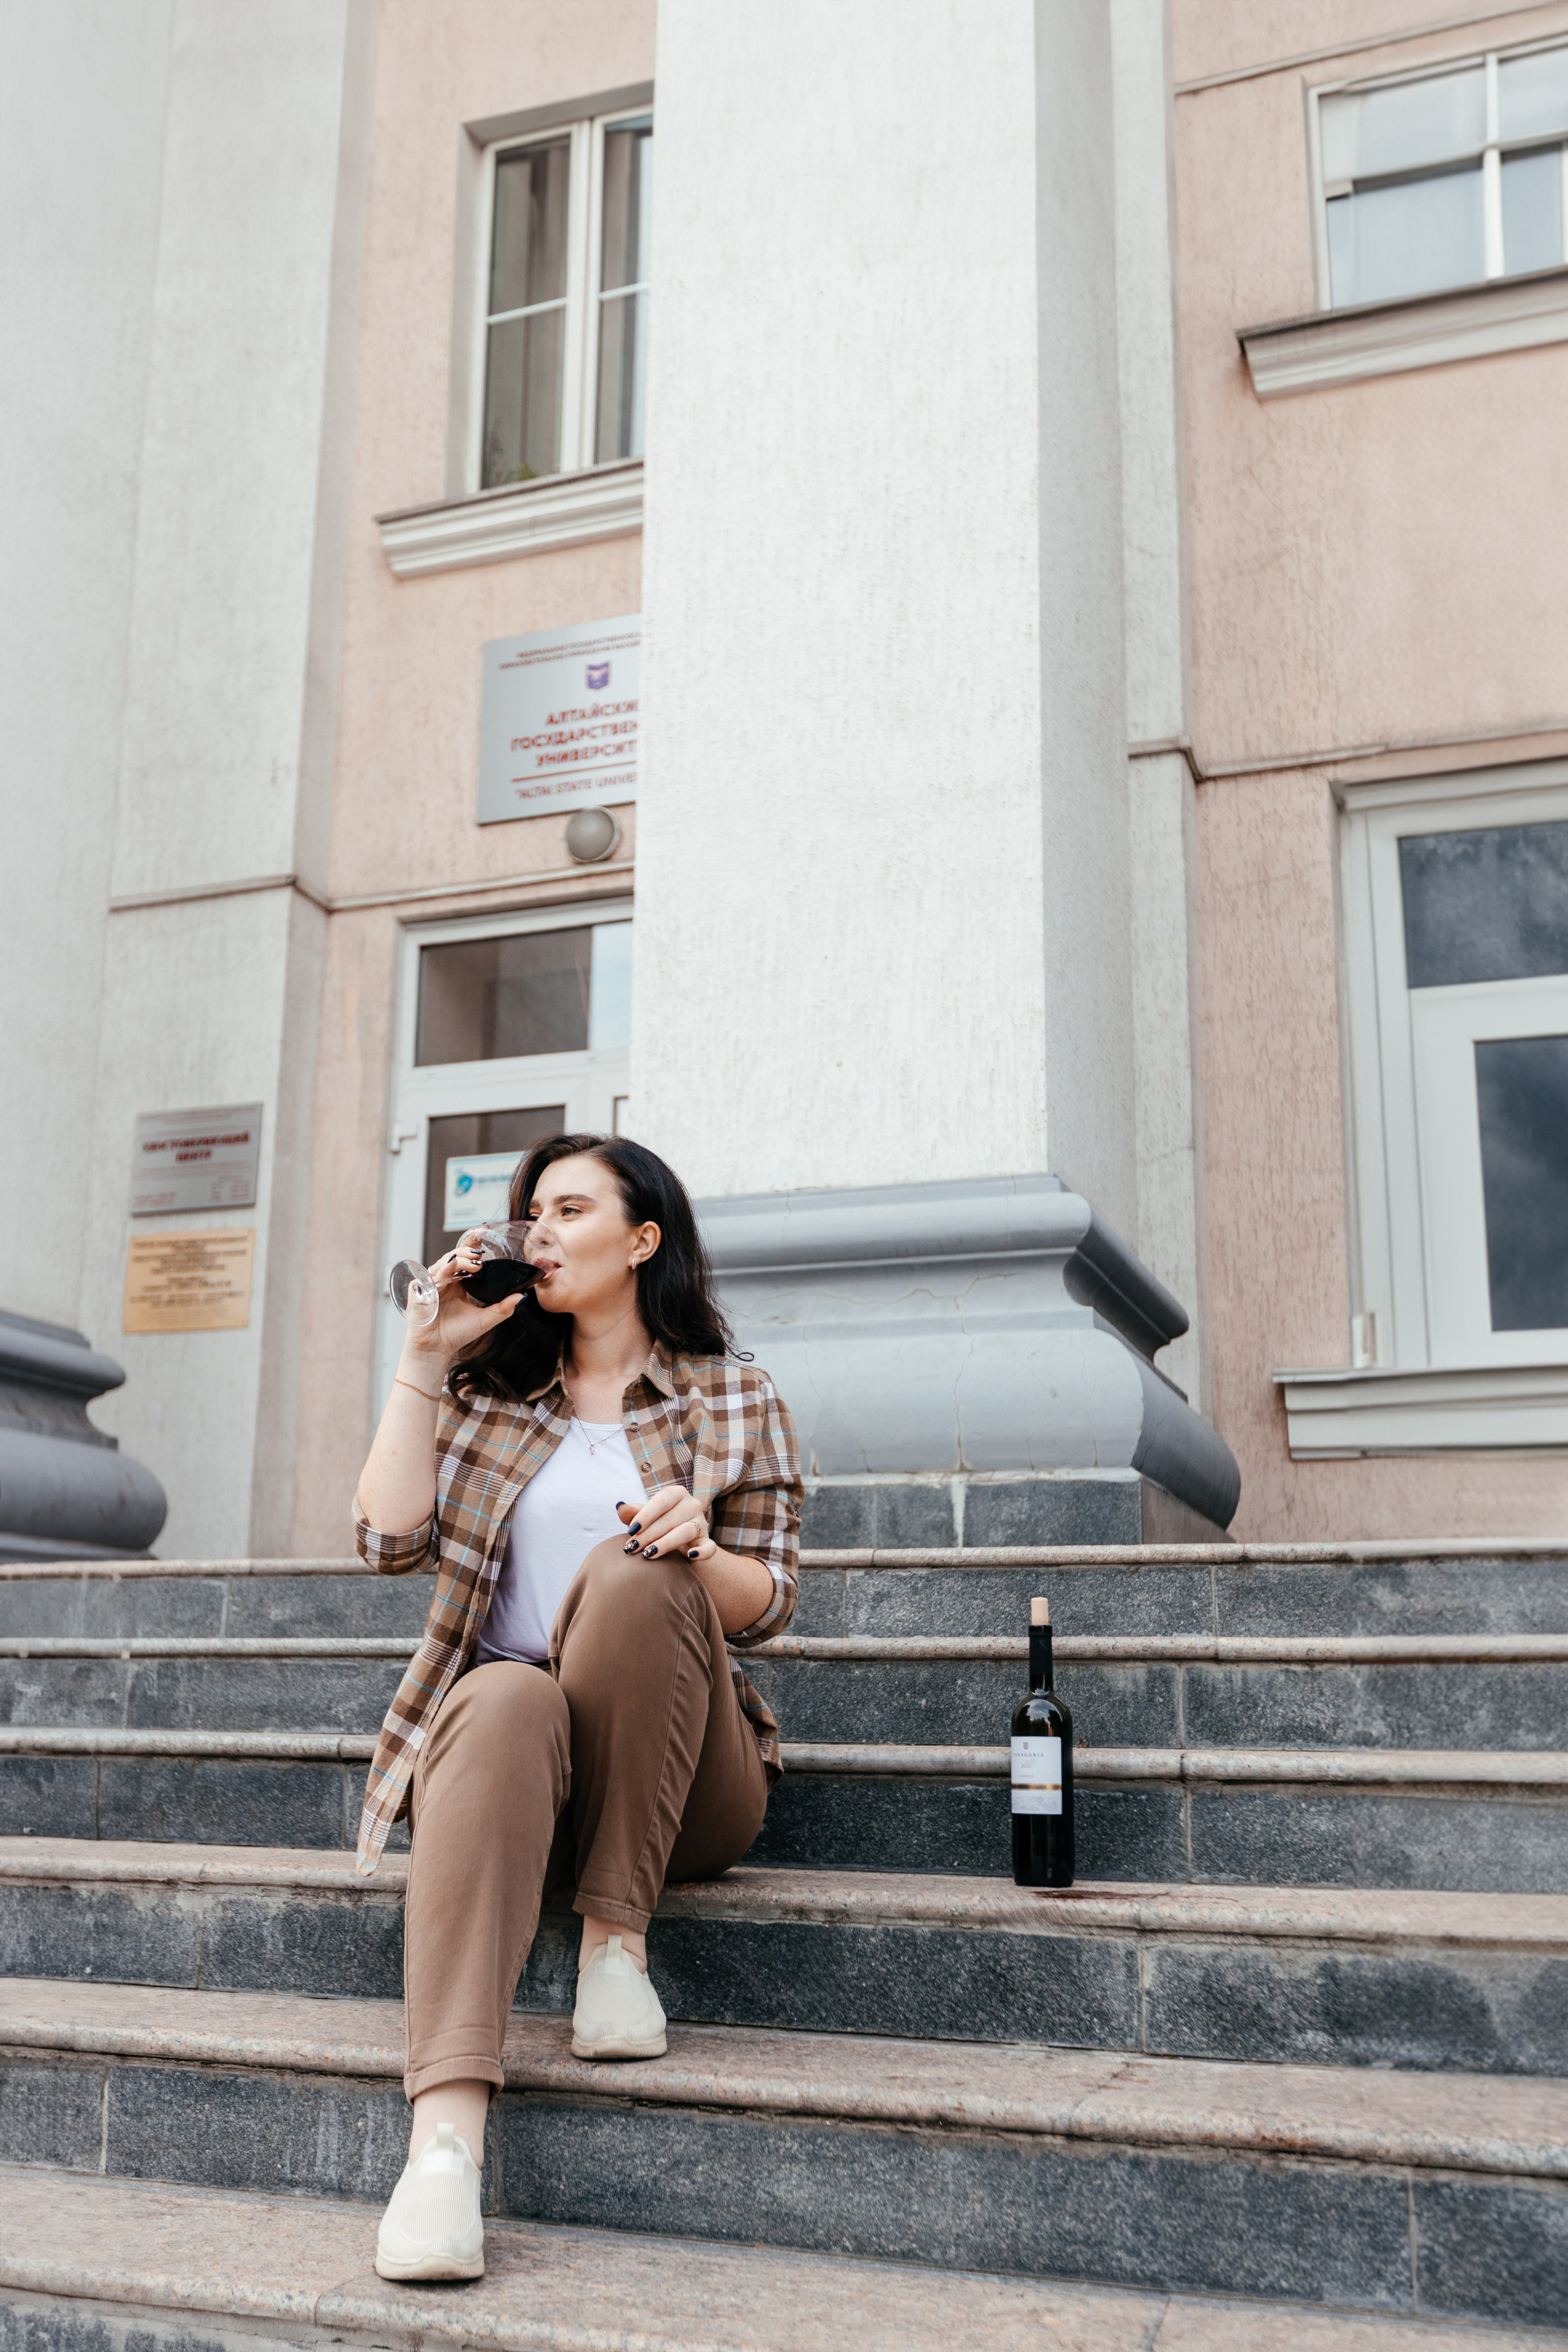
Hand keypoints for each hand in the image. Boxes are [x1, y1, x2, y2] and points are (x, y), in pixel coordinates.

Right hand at [402, 1231, 521, 1367]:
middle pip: (454, 1258)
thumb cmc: (457, 1334)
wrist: (437, 1349)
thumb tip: (521, 1296)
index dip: (472, 1254)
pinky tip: (452, 1266)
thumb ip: (502, 1308)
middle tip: (480, 1256)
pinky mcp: (420, 1290)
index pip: (465, 1263)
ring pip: (443, 1263)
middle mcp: (445, 1283)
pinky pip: (431, 1275)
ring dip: (458, 1260)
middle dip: (467, 1253)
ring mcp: (432, 1285)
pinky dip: (442, 1269)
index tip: (485, 1250)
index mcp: (458, 1286)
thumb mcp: (485, 1320)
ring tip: (474, 1263)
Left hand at [617, 1486, 712, 1562]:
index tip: (630, 1530)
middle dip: (648, 1534)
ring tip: (648, 1554)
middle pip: (670, 1519)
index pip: (662, 1500)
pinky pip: (709, 1547)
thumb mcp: (646, 1517)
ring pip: (685, 1531)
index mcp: (677, 1493)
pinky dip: (702, 1552)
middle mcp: (693, 1505)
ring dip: (665, 1543)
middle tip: (631, 1548)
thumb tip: (619, 1506)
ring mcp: (702, 1523)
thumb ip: (633, 1513)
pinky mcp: (707, 1542)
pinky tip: (689, 1556)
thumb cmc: (658, 1524)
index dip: (646, 1515)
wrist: (679, 1541)